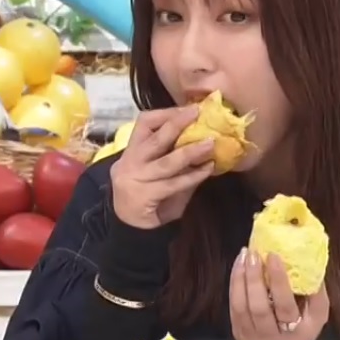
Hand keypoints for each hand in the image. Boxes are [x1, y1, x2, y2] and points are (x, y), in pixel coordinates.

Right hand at [110, 106, 215, 228]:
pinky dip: (192, 176)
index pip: (144, 123)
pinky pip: (173, 184)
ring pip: (166, 162)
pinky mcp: (145, 197)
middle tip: (198, 113)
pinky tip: (207, 169)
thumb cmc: (148, 196)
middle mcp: (130, 162)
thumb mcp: (155, 171)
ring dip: (190, 152)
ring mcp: (135, 180)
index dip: (166, 114)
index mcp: (131, 150)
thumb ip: (171, 155)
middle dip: (177, 123)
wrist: (130, 229)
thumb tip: (202, 137)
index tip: (188, 110)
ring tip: (210, 143)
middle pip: (154, 138)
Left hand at [229, 249, 328, 339]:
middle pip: (259, 307)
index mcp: (296, 332)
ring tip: (245, 255)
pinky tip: (239, 266)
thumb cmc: (301, 328)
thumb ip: (317, 296)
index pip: (285, 306)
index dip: (279, 281)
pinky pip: (233, 306)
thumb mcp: (316, 318)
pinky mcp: (239, 331)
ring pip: (241, 306)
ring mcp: (253, 335)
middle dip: (255, 278)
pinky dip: (234, 283)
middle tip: (254, 253)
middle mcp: (272, 336)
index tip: (274, 256)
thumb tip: (313, 266)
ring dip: (241, 277)